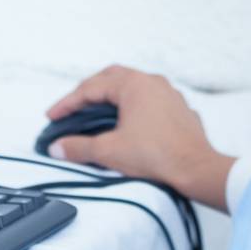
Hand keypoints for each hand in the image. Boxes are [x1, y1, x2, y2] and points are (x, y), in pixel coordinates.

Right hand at [45, 64, 235, 210]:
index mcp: (133, 84)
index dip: (67, 103)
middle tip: (72, 108)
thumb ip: (79, 147)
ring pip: (133, 88)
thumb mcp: (109, 152)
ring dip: (112, 98)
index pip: (90, 88)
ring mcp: (169, 95)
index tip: (53, 116)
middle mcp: (153, 82)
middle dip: (88, 92)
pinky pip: (150, 101)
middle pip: (112, 79)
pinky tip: (128, 123)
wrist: (197, 170)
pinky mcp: (180, 110)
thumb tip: (58, 147)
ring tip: (96, 112)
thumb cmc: (158, 157)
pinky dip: (133, 108)